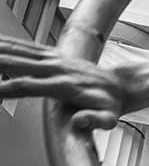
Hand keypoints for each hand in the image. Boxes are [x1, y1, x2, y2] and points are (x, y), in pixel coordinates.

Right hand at [0, 35, 127, 129]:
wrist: (120, 86)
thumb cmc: (111, 104)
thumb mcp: (109, 118)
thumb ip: (96, 121)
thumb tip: (81, 121)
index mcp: (65, 85)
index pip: (28, 86)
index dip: (6, 88)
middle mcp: (57, 68)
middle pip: (16, 63)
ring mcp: (54, 59)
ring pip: (18, 50)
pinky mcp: (52, 54)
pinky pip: (25, 46)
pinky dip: (7, 43)